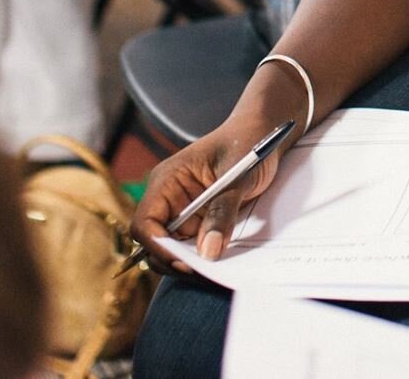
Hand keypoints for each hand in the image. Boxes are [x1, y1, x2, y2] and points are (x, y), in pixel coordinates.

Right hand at [133, 113, 286, 267]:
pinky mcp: (199, 221)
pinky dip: (204, 257)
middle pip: (156, 242)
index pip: (145, 222)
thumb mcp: (237, 177)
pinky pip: (194, 247)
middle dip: (175, 260)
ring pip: (175, 249)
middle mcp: (169, 200)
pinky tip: (222, 262)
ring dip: (191, 262)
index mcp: (167, 181)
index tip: (184, 262)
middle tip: (204, 273)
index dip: (158, 247)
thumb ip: (222, 212)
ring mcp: (183, 213)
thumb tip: (208, 252)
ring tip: (216, 270)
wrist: (263, 135)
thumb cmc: (246, 143)